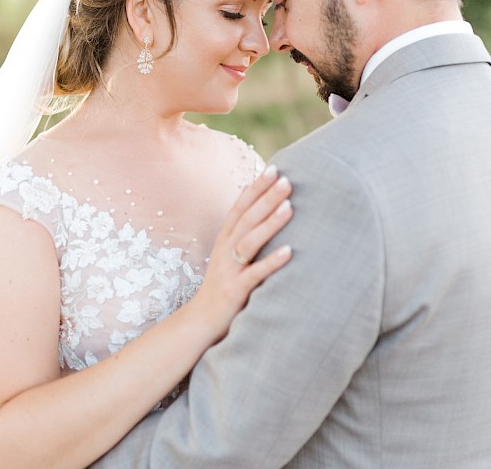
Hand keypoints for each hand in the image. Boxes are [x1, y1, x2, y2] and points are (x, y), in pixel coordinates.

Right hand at [188, 165, 293, 341]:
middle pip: (246, 218)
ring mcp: (229, 270)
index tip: (274, 168)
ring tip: (290, 207)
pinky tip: (290, 252)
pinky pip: (255, 274)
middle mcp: (225, 250)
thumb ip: (246, 237)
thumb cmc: (224, 287)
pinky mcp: (235, 290)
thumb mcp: (232, 258)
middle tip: (287, 180)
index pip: (240, 206)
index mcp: (225, 239)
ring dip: (270, 223)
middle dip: (266, 198)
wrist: (201, 322)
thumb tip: (269, 215)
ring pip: (250, 241)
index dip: (256, 187)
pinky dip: (272, 261)